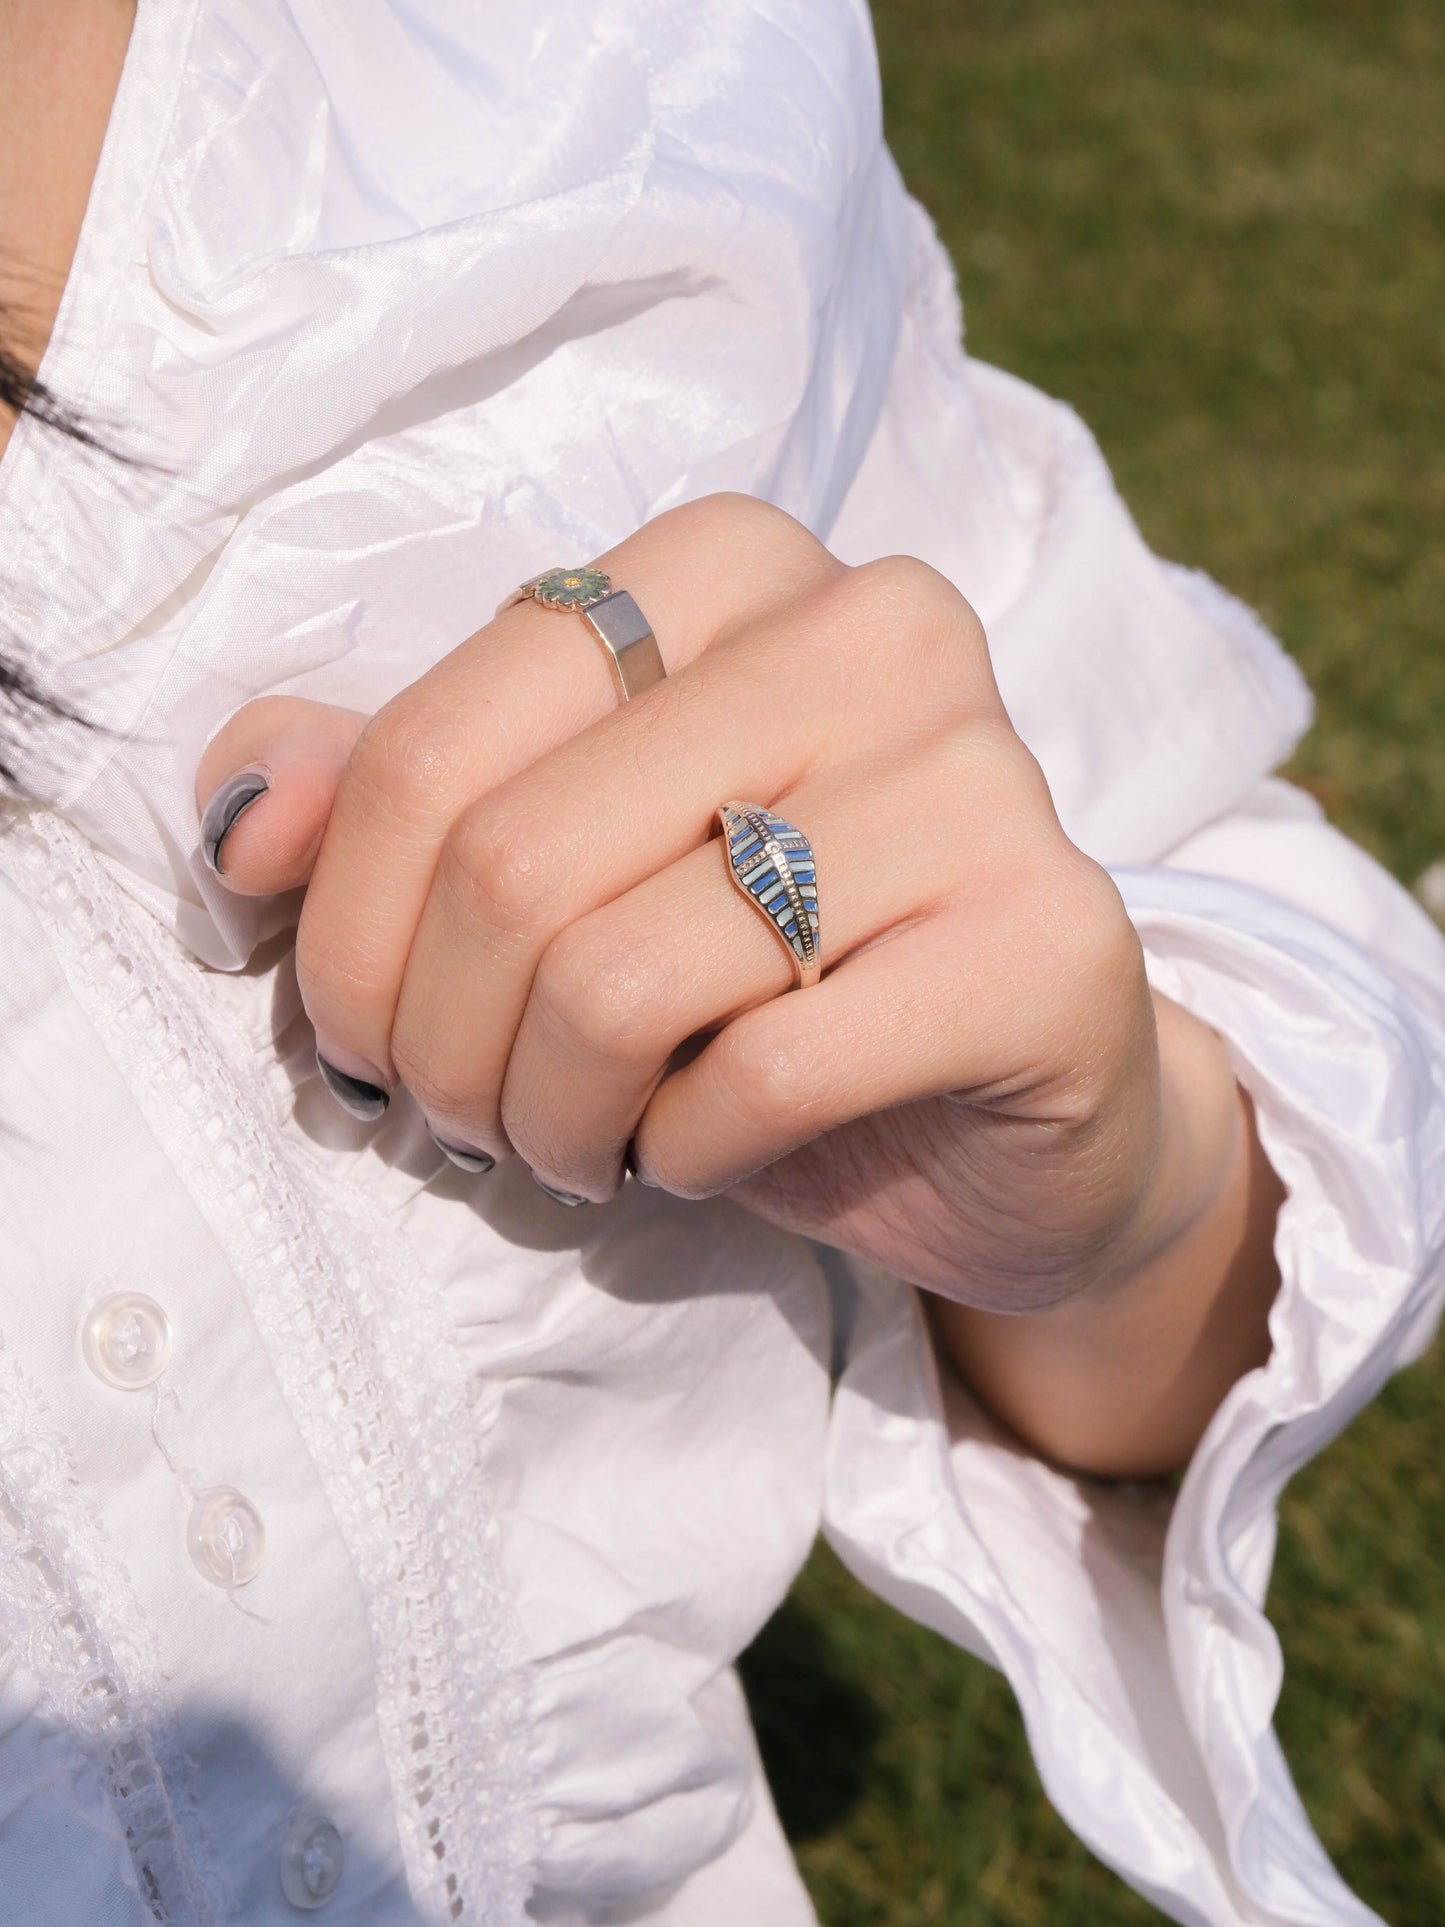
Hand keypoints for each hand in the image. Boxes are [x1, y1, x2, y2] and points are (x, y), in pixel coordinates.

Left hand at [198, 495, 1277, 1468]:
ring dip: (549, 1116)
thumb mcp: (561, 867)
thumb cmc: (760, 979)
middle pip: (512, 864)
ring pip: (620, 980)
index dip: (346, 929)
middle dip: (440, 1047)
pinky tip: (702, 1153)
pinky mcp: (1045, 943)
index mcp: (731, 565)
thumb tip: (249, 816)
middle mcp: (872, 627)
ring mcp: (979, 778)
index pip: (435, 743)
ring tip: (575, 1146)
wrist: (1012, 1106)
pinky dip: (684, 1153)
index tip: (364, 1038)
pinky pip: (763, 1073)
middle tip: (463, 1121)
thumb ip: (394, 797)